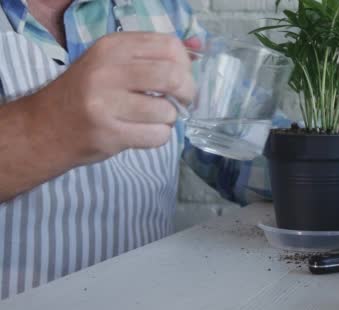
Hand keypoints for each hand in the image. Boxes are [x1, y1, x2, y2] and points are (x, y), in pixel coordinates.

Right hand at [27, 32, 194, 166]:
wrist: (45, 128)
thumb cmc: (87, 94)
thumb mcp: (111, 63)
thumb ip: (149, 58)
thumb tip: (197, 54)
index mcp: (112, 47)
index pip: (169, 46)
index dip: (186, 65)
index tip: (183, 78)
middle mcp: (107, 70)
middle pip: (172, 77)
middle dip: (187, 93)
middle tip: (182, 102)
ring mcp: (106, 103)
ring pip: (166, 111)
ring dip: (170, 119)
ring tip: (155, 119)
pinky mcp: (109, 133)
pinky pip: (157, 136)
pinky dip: (159, 137)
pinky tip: (144, 132)